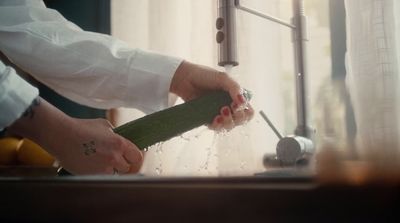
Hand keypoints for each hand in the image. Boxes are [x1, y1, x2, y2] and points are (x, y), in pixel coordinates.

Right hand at [8, 97, 142, 174]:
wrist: (61, 135)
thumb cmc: (81, 127)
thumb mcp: (104, 125)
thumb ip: (116, 134)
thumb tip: (121, 139)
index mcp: (119, 144)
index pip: (137, 157)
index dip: (133, 157)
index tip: (129, 156)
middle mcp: (114, 158)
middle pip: (126, 168)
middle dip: (121, 163)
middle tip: (111, 158)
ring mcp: (103, 169)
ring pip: (114, 174)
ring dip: (109, 170)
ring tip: (98, 160)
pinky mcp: (91, 176)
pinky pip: (101, 177)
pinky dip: (98, 173)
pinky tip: (90, 164)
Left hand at [170, 61, 253, 129]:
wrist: (186, 79)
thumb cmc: (204, 76)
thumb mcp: (223, 78)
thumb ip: (235, 88)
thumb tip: (242, 101)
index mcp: (236, 97)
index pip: (248, 110)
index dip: (246, 110)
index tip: (237, 104)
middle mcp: (229, 106)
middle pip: (242, 120)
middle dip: (238, 117)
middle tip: (229, 107)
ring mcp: (219, 114)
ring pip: (230, 126)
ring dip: (228, 121)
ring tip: (221, 112)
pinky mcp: (208, 119)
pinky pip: (217, 128)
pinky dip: (218, 125)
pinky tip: (215, 119)